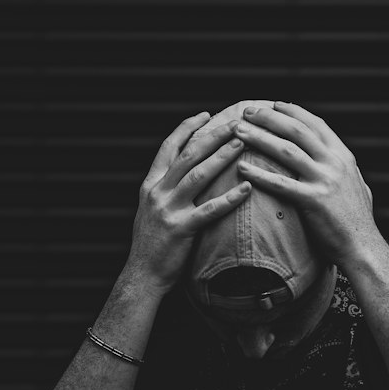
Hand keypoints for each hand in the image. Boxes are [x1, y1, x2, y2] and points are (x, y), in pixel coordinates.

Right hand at [126, 111, 250, 291]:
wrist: (141, 276)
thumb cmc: (151, 244)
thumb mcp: (151, 209)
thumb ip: (165, 189)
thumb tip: (184, 172)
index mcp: (150, 184)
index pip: (168, 147)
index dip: (187, 128)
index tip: (205, 114)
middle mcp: (157, 192)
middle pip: (188, 155)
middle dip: (213, 136)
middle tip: (236, 123)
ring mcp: (168, 210)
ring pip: (198, 176)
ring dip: (222, 157)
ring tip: (242, 144)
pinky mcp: (181, 229)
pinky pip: (209, 210)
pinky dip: (229, 198)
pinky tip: (247, 188)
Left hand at [231, 101, 381, 266]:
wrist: (363, 248)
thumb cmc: (357, 221)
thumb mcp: (357, 186)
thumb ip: (345, 171)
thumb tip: (340, 162)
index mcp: (343, 156)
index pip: (316, 124)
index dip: (294, 112)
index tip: (274, 104)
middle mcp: (335, 163)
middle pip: (297, 130)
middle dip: (270, 118)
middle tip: (247, 111)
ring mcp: (325, 181)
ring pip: (286, 151)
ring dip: (259, 138)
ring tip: (237, 131)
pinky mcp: (314, 201)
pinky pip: (281, 184)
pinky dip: (259, 174)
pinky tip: (241, 168)